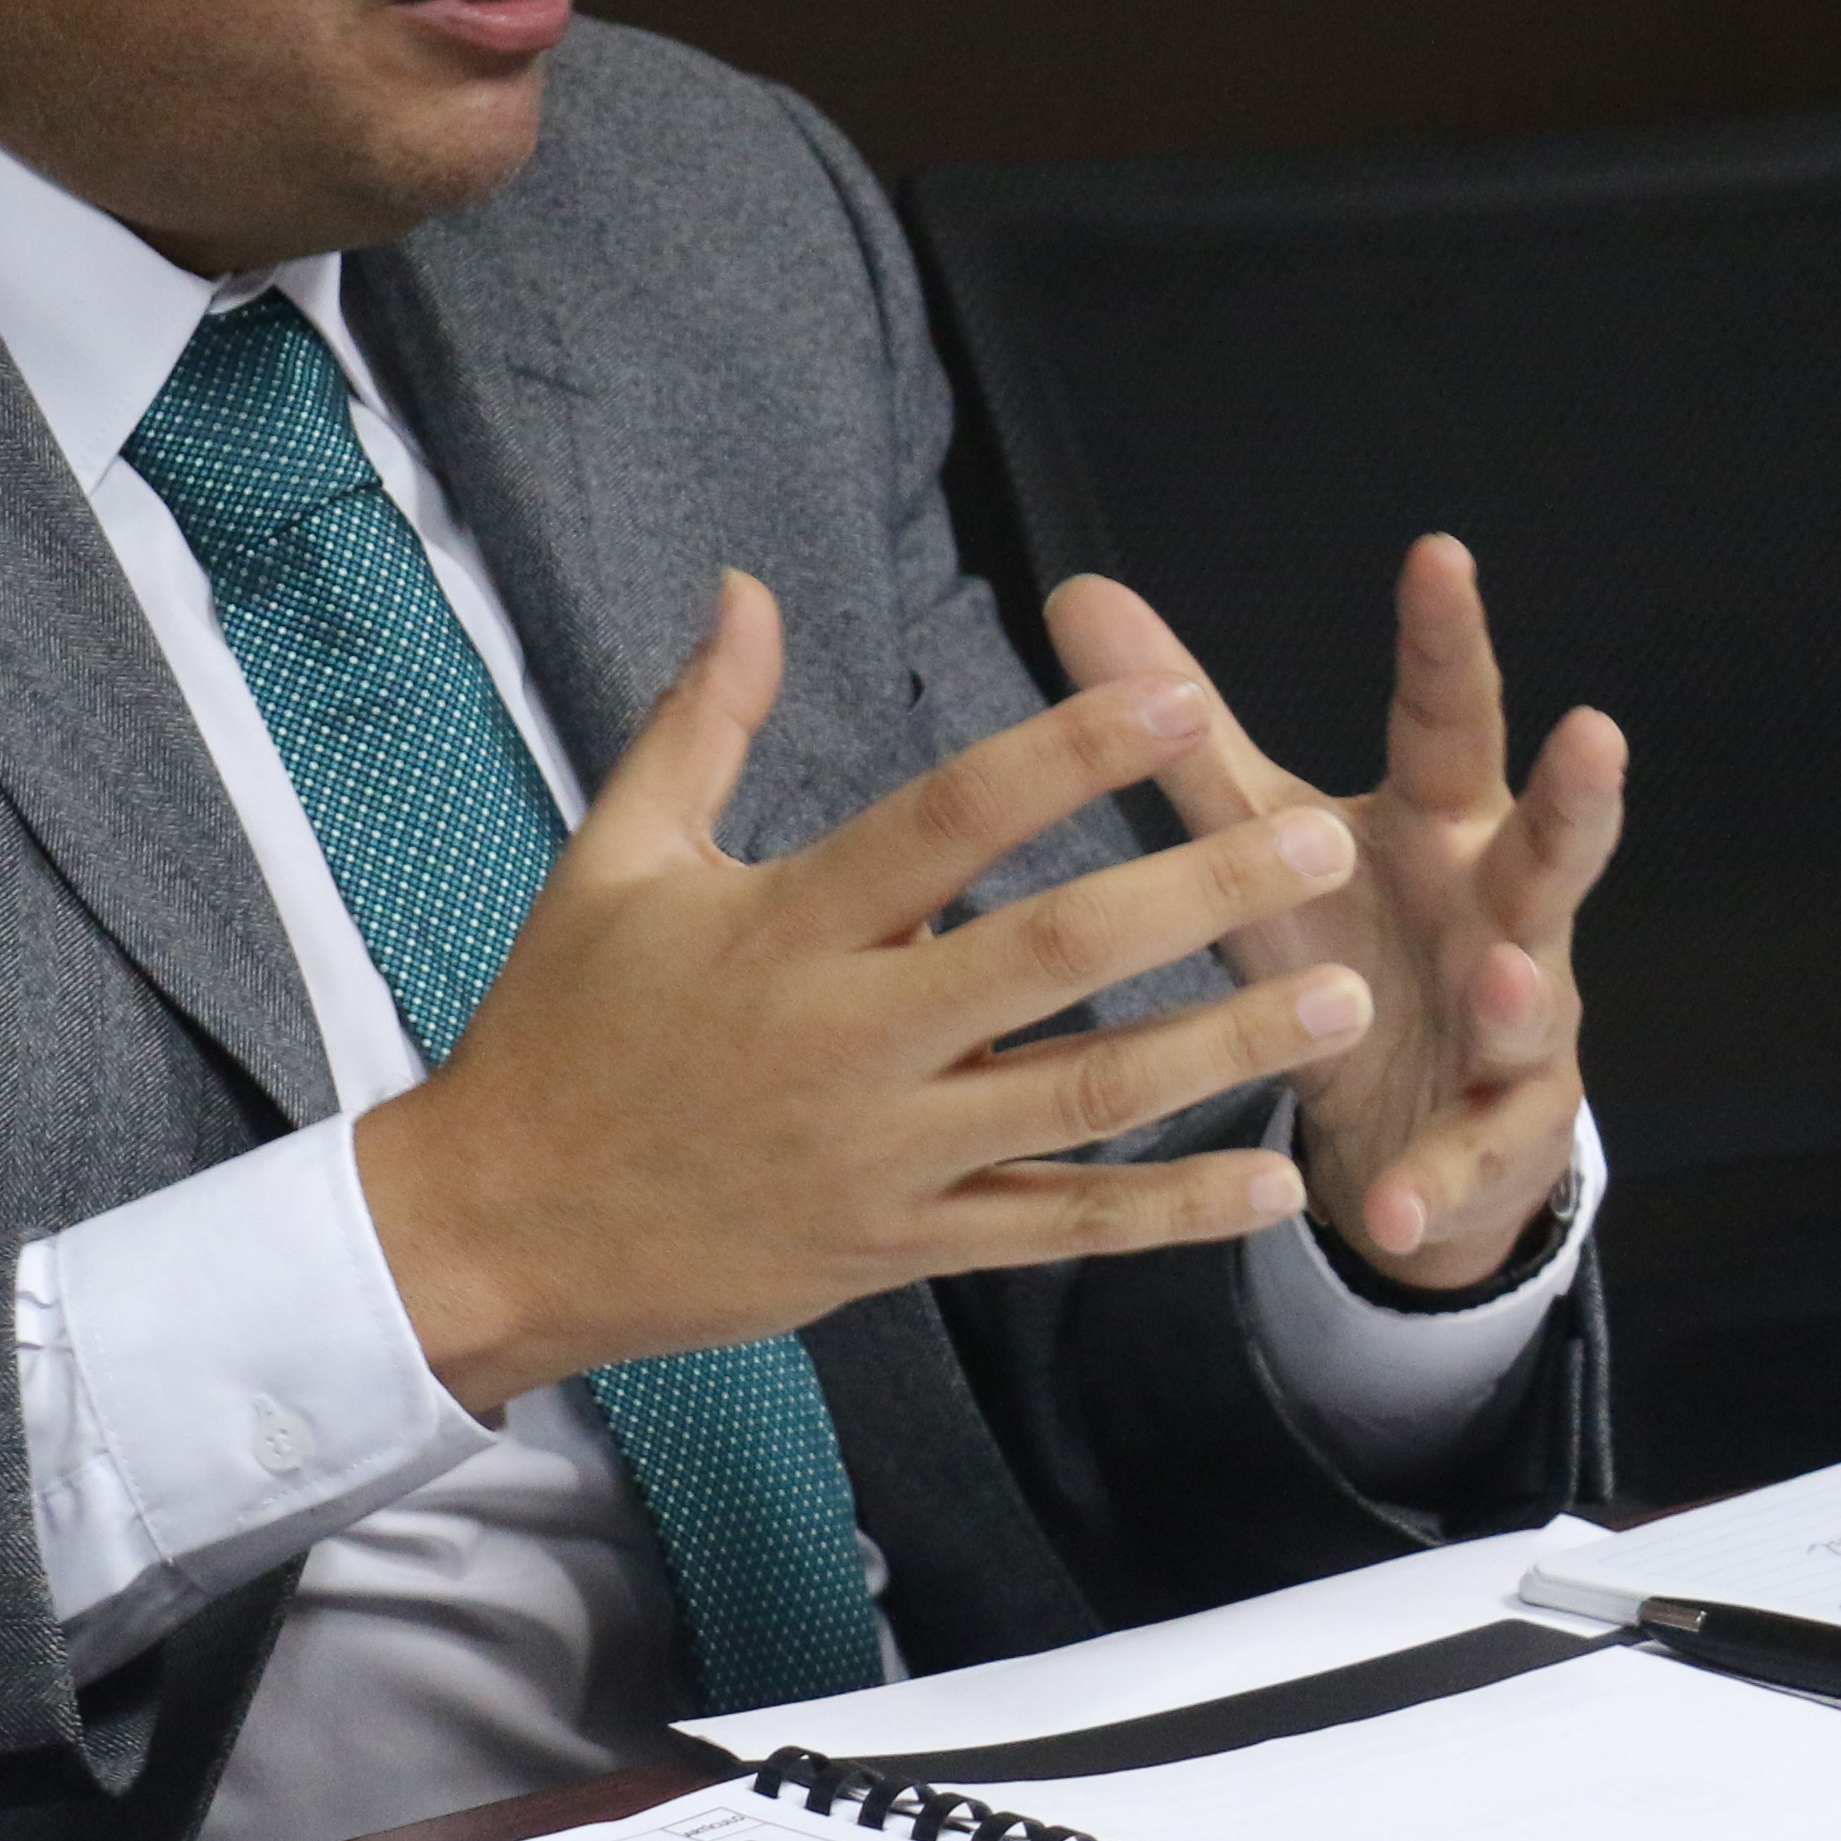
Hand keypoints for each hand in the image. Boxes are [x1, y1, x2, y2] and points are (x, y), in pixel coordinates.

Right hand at [356, 571, 1370, 1414]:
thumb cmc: (558, 1032)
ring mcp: (882, 1158)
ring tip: (1344, 999)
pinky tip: (1271, 1184)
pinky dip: (1170, 1215)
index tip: (1175, 701)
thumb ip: (699, 724)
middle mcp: (844, 1041)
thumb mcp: (613, 860)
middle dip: (1194, 897)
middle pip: (1048, 960)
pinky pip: (1056, 1233)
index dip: (1066, 754)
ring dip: (1223, 1049)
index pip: (946, 822)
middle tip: (1316, 843)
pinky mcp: (899, 1249)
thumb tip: (746, 590)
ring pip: (1081, 1103)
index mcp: (780, 928)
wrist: (496, 1232)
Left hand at [1045, 541, 1618, 1289]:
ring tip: (1498, 976)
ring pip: (1534, 999)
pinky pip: (1474, 1156)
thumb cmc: (1343, 942)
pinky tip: (1396, 1206)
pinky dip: (1437, 1178)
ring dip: (1518, 989)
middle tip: (1597, 734)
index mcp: (1438, 825)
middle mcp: (1498, 910)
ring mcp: (1519, 1024)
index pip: (1446, 718)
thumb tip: (1077, 592)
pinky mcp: (1504, 1133)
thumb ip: (1186, 733)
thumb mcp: (1264, 841)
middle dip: (1575, 797)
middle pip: (1548, 845)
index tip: (1437, 552)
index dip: (1444, 638)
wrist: (1409, 1119)